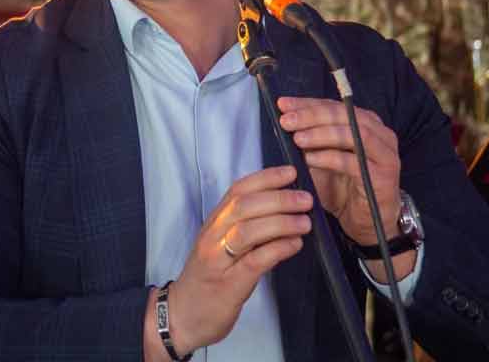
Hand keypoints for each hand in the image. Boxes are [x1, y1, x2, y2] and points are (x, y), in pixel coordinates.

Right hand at [149, 166, 312, 357]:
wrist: (182, 316)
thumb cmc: (206, 279)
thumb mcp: (221, 246)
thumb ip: (244, 227)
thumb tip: (281, 210)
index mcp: (213, 223)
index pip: (238, 190)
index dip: (265, 177)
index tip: (290, 172)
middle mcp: (212, 236)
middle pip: (245, 206)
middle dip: (279, 198)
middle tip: (306, 198)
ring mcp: (218, 260)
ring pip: (249, 230)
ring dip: (281, 222)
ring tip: (305, 222)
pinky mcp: (228, 285)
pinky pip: (255, 261)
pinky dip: (278, 249)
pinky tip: (295, 245)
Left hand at [277, 97, 413, 280]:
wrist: (365, 223)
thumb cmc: (344, 189)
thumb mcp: (323, 158)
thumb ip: (310, 139)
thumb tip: (285, 120)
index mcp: (367, 124)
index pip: (335, 105)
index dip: (308, 103)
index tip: (283, 104)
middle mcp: (381, 135)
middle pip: (346, 114)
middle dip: (313, 115)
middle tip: (288, 121)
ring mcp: (385, 155)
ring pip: (353, 134)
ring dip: (321, 134)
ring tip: (297, 138)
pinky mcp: (383, 177)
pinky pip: (353, 162)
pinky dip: (329, 158)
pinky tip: (309, 158)